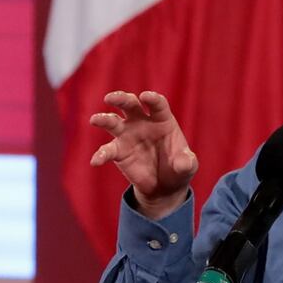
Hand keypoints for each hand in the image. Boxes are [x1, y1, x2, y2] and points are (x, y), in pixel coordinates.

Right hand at [90, 90, 197, 218]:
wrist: (164, 185)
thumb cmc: (178, 168)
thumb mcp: (187, 166)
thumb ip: (186, 163)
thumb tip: (183, 163)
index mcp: (162, 119)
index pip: (156, 104)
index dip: (151, 98)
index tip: (145, 96)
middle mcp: (142, 122)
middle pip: (130, 104)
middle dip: (120, 99)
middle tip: (110, 98)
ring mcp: (128, 135)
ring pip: (113, 121)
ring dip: (103, 119)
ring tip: (95, 120)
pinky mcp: (118, 151)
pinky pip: (107, 151)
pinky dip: (100, 155)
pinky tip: (96, 161)